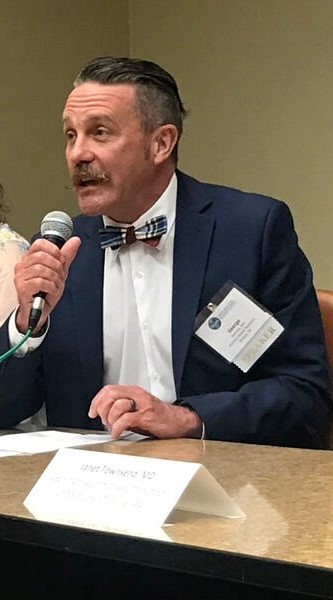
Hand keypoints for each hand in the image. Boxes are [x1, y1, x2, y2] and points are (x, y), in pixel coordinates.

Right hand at [14, 236, 80, 332]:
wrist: (40, 310)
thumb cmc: (46, 291)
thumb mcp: (60, 271)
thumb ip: (66, 256)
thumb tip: (76, 240)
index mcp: (30, 258)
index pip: (39, 244)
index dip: (54, 250)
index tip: (61, 260)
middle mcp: (22, 265)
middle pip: (41, 256)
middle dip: (56, 267)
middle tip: (60, 276)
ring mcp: (20, 277)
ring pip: (41, 269)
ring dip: (55, 279)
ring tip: (56, 285)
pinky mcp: (22, 288)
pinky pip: (40, 282)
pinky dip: (51, 287)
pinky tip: (52, 291)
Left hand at [88, 385, 202, 438]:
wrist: (180, 421)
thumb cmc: (160, 417)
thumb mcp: (138, 409)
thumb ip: (123, 409)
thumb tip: (104, 418)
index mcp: (133, 392)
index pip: (108, 390)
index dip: (97, 401)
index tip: (92, 412)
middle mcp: (137, 396)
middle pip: (110, 394)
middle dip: (102, 409)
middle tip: (104, 421)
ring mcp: (142, 405)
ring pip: (116, 406)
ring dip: (110, 420)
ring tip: (113, 428)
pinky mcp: (146, 416)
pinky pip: (125, 420)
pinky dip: (117, 428)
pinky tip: (118, 433)